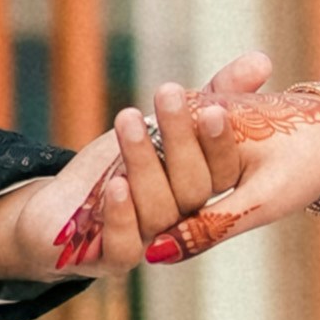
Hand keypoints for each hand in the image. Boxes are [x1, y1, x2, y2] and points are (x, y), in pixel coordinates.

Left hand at [0, 63, 303, 283]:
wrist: (57, 212)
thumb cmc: (125, 159)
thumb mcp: (173, 116)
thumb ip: (217, 92)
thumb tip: (262, 60)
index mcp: (205, 189)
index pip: (221, 170)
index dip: (218, 140)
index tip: (213, 106)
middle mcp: (183, 220)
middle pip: (191, 187)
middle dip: (179, 138)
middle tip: (169, 93)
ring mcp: (150, 243)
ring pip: (158, 210)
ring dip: (144, 163)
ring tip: (130, 120)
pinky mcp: (113, 260)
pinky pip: (124, 247)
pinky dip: (121, 217)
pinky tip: (116, 185)